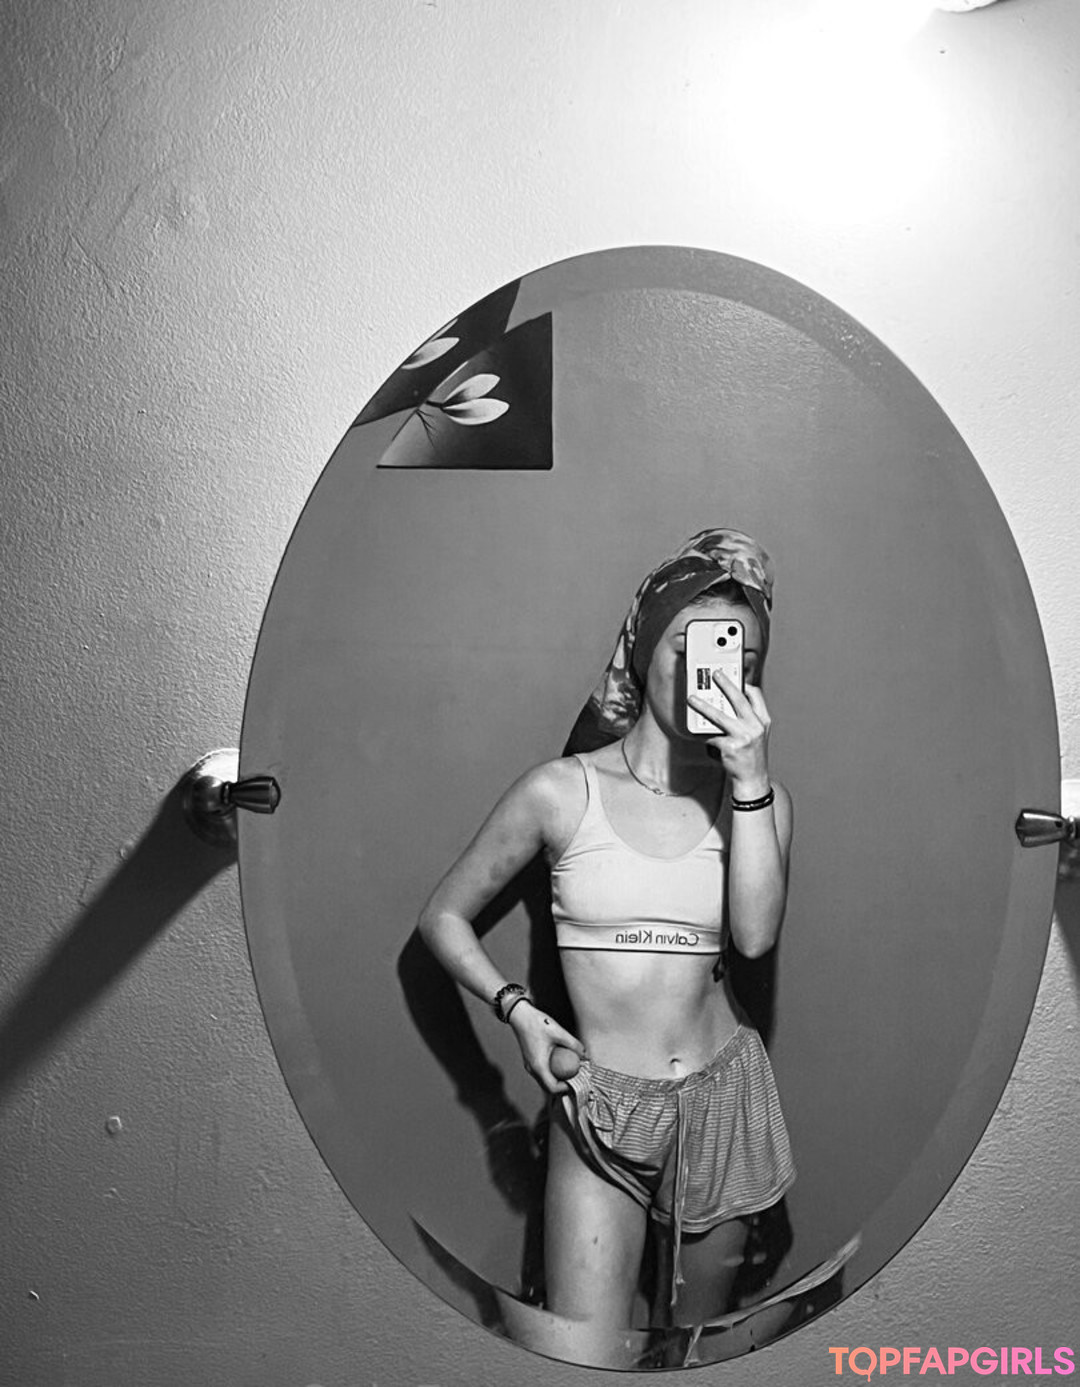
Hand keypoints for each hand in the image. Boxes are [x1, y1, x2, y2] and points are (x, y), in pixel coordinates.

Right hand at [509, 1002, 586, 1094]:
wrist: (520, 1015)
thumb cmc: (537, 1023)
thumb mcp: (559, 1032)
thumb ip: (574, 1044)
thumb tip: (585, 1055)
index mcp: (538, 1066)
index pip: (552, 1088)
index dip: (566, 1089)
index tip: (577, 1081)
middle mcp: (532, 1069)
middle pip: (548, 1087)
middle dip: (562, 1086)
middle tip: (575, 1077)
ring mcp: (529, 1065)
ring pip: (544, 1080)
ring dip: (557, 1079)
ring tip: (570, 1071)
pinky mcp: (530, 1060)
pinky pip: (541, 1072)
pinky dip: (552, 1072)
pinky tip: (560, 1062)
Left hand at [687, 672, 771, 797]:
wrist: (753, 778)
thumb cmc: (752, 754)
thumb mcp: (757, 733)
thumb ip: (747, 717)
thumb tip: (726, 701)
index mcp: (763, 720)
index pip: (756, 695)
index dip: (744, 684)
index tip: (733, 676)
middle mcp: (756, 727)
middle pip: (738, 700)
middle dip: (725, 684)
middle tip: (715, 674)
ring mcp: (743, 737)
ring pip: (719, 716)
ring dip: (703, 706)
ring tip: (692, 699)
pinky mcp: (730, 747)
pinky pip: (712, 736)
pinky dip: (705, 736)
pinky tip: (701, 736)